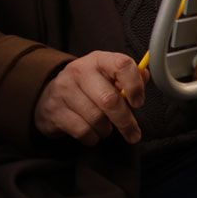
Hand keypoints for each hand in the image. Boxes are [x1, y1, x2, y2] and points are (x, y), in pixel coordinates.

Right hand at [33, 51, 147, 144]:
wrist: (51, 95)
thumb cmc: (88, 87)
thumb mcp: (107, 76)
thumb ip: (128, 77)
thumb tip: (145, 76)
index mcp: (99, 60)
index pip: (122, 65)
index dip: (135, 86)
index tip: (138, 102)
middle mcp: (80, 71)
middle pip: (109, 100)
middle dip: (125, 121)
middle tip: (133, 133)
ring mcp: (64, 90)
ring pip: (96, 119)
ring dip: (107, 130)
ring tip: (106, 128)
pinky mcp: (54, 110)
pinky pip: (82, 130)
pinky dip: (92, 137)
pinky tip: (92, 133)